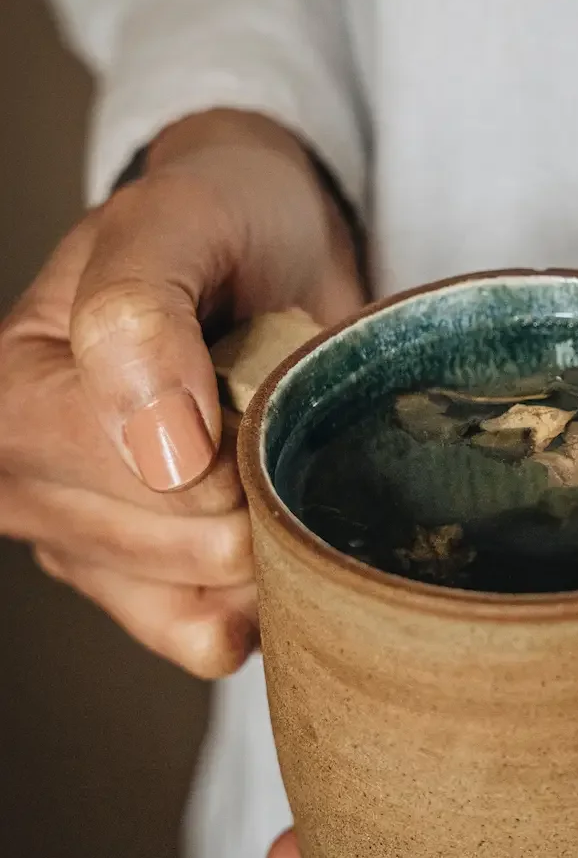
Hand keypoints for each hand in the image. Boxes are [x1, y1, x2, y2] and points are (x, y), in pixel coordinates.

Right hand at [0, 110, 361, 674]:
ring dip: (269, 532)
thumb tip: (159, 449)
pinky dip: (265, 595)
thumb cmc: (217, 221)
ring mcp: (82, 549)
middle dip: (254, 482)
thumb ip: (140, 311)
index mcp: (8, 396)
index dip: (217, 435)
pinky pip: (211, 639)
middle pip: (179, 545)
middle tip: (266, 405)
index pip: (126, 467)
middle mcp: (22, 486)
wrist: (267, 245)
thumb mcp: (178, 218)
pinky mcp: (145, 594)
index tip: (243, 369)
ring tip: (267, 449)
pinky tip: (270, 524)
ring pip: (203, 599)